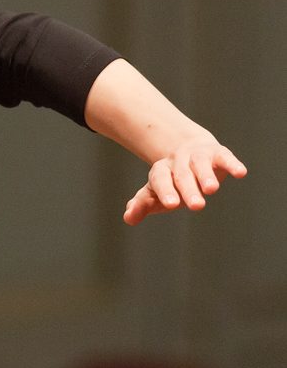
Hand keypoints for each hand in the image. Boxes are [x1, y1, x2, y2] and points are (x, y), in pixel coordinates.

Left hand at [123, 136, 246, 225]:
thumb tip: (128, 218)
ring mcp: (198, 156)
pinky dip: (232, 164)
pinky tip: (240, 173)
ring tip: (212, 190)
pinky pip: (225, 157)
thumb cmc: (171, 181)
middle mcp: (178, 162)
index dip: (165, 191)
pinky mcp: (218, 153)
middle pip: (181, 175)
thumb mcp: (155, 193)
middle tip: (196, 206)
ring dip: (206, 176)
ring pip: (200, 165)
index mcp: (161, 172)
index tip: (171, 204)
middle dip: (188, 189)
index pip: (160, 180)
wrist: (187, 150)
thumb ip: (142, 204)